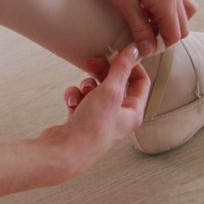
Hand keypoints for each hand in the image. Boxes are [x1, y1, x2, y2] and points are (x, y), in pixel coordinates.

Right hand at [37, 43, 150, 181]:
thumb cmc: (91, 129)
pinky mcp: (81, 120)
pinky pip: (80, 99)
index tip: (119, 53)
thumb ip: (122, 68)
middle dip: (103, 73)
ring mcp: (99, 119)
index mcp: (132, 113)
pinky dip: (75, 97)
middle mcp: (118, 117)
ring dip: (86, 85)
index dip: (131, 65)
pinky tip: (71, 103)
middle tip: (92, 63)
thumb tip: (134, 51)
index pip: (140, 82)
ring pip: (95, 90)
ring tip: (82, 92)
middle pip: (115, 84)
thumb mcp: (110, 91)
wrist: (63, 152)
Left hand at [79, 0, 197, 56]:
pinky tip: (144, 7)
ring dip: (168, 23)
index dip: (159, 46)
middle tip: (140, 37)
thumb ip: (139, 27)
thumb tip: (149, 49)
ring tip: (143, 22)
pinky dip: (166, 9)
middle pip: (182, 27)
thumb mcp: (123, 3)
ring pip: (183, 13)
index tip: (140, 47)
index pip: (174, 35)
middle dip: (165, 36)